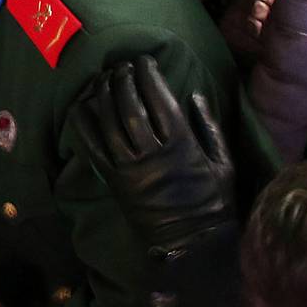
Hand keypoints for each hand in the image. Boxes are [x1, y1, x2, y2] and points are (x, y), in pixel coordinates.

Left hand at [66, 54, 235, 257]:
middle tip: (122, 65)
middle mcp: (152, 154)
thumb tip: (194, 94)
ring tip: (105, 77)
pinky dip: (83, 122)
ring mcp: (129, 168)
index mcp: (182, 146)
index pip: (160, 99)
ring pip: (108, 121)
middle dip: (124, 78)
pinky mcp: (112, 180)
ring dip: (104, 93)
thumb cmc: (213, 203)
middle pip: (130, 105)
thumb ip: (209, 127)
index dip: (149, 75)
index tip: (145, 60)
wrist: (191, 245)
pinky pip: (91, 146)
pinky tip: (81, 104)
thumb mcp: (224, 165)